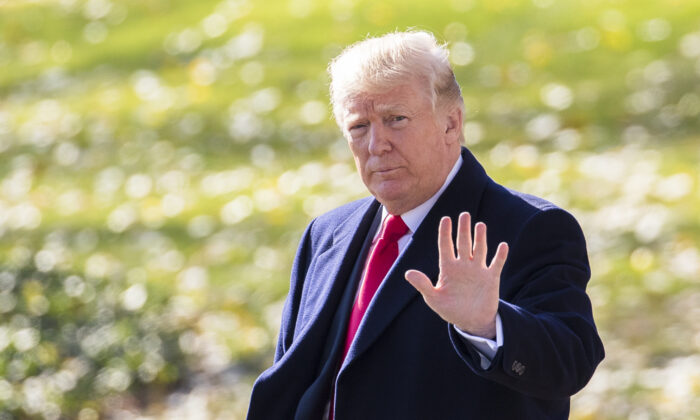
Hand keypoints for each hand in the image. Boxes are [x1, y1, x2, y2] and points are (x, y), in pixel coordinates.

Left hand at [404, 212, 508, 338]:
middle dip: (463, 229)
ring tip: (480, 225)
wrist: (471, 322)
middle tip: (464, 214)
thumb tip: (407, 274)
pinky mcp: (491, 278)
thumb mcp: (434, 299)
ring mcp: (478, 270)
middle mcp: (463, 265)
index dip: (445, 233)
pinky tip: (503, 246)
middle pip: (463, 243)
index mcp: (448, 268)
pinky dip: (500, 256)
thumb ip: (423, 285)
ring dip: (480, 238)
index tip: (445, 219)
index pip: (445, 246)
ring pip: (479, 249)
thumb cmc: (450, 310)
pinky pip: (496, 264)